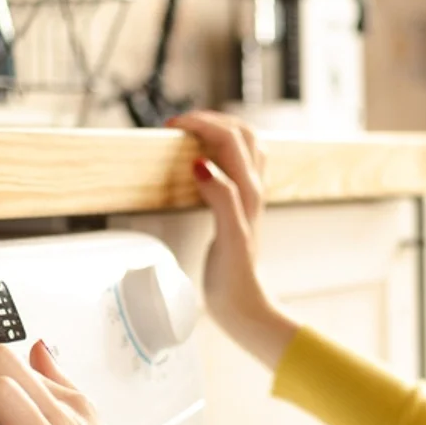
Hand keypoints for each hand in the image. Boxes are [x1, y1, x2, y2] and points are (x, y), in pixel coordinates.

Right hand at [168, 111, 297, 368]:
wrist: (244, 305)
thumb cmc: (235, 278)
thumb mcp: (229, 238)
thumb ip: (221, 198)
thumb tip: (202, 164)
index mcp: (249, 191)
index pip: (230, 137)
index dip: (202, 124)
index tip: (173, 126)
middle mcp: (253, 190)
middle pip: (243, 133)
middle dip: (212, 119)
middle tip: (180, 124)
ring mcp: (249, 198)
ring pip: (246, 146)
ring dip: (221, 130)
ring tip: (192, 131)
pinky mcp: (241, 207)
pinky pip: (238, 164)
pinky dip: (222, 151)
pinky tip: (204, 159)